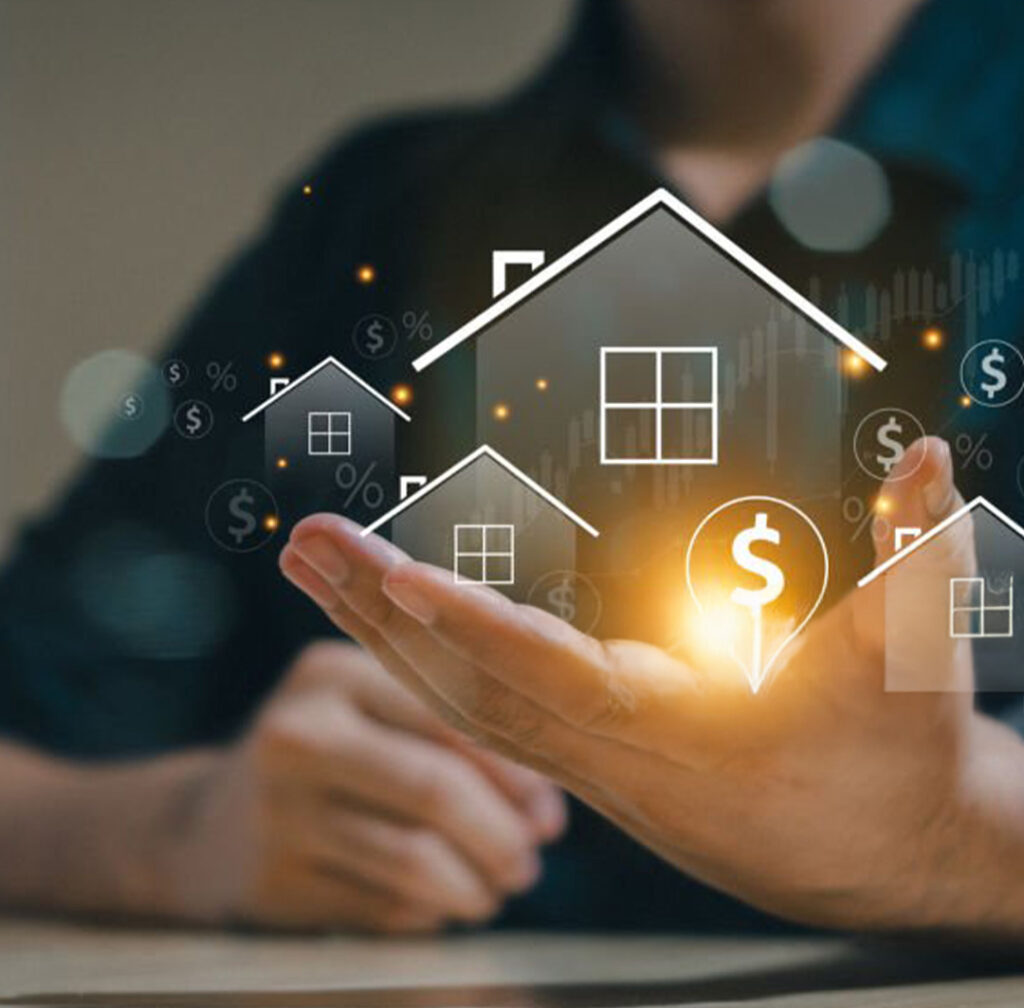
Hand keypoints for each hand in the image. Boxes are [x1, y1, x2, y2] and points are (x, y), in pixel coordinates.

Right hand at [171, 640, 564, 931]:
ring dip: (473, 886)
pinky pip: (381, 907)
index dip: (514, 773)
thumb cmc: (326, 758)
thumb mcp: (367, 711)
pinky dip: (428, 912)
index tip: (550, 815)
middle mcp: (298, 732)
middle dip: (500, 837)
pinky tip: (439, 903)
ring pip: (412, 858)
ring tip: (495, 892)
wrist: (204, 826)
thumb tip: (545, 808)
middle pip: (434, 789)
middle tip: (528, 865)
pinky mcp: (271, 882)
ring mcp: (278, 810)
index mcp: (332, 672)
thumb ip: (450, 731)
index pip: (448, 718)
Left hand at [280, 438, 1023, 939]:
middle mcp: (617, 756)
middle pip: (470, 688)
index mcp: (680, 727)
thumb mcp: (919, 651)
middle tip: (301, 541)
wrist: (900, 848)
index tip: (389, 572)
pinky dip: (428, 669)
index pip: (548, 673)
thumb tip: (930, 457)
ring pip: (465, 707)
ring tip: (317, 570)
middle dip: (378, 612)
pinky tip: (391, 626)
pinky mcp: (598, 763)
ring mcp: (597, 768)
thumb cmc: (902, 750)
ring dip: (385, 637)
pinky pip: (489, 718)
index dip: (469, 622)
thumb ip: (915, 546)